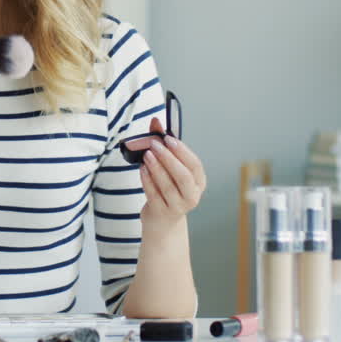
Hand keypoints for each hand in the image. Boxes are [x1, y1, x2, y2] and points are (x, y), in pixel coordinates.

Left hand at [137, 117, 205, 233]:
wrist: (163, 220)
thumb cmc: (168, 189)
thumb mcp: (170, 168)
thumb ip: (164, 144)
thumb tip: (155, 121)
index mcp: (198, 182)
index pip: (195, 165)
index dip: (182, 151)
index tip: (169, 139)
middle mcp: (192, 196)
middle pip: (182, 176)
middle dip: (168, 158)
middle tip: (154, 144)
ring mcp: (178, 207)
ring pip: (167, 186)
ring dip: (156, 168)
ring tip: (146, 155)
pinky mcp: (162, 213)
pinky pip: (154, 195)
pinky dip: (147, 181)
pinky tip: (142, 169)